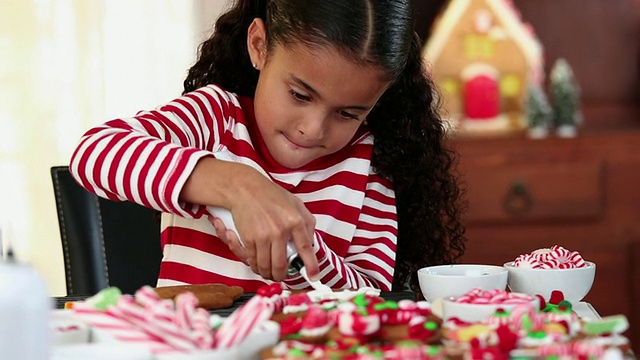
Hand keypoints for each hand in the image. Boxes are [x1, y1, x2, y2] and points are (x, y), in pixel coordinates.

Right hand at [210, 165, 318, 281]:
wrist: (245, 188)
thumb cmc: (270, 195)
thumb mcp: (296, 203)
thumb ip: (307, 223)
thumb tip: (311, 243)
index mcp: (295, 221)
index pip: (305, 248)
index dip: (310, 265)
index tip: (314, 276)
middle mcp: (280, 230)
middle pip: (281, 265)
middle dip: (281, 276)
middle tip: (281, 276)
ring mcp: (263, 235)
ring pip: (266, 266)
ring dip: (267, 273)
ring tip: (269, 272)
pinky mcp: (249, 238)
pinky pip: (252, 260)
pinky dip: (255, 265)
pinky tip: (257, 263)